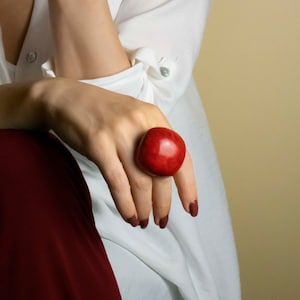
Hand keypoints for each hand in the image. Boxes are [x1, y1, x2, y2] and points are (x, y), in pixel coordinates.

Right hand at [35, 78, 197, 227]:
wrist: (66, 98)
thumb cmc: (102, 114)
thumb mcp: (134, 119)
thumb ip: (150, 142)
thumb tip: (163, 179)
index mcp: (154, 117)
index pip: (181, 156)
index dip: (188, 185)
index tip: (190, 207)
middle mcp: (141, 123)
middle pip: (161, 172)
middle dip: (163, 203)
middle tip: (161, 221)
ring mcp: (119, 132)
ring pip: (140, 181)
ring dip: (144, 207)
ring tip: (144, 221)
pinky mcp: (98, 143)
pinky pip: (117, 181)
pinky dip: (125, 203)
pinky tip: (129, 216)